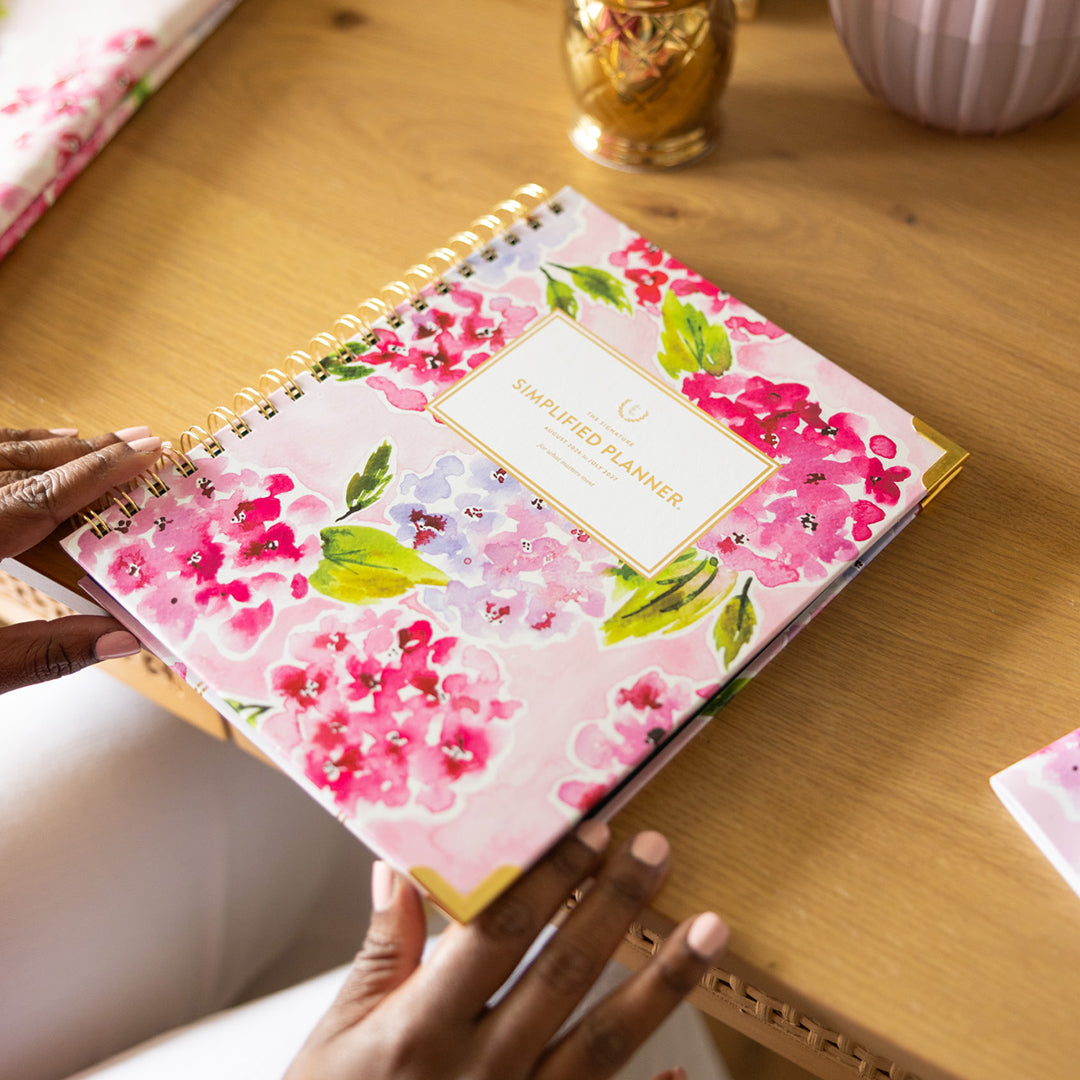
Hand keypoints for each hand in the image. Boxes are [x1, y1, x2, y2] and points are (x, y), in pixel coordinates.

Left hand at [0, 425, 162, 694]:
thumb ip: (52, 651)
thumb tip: (129, 640)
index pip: (41, 495)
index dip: (101, 471)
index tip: (149, 450)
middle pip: (19, 466)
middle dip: (84, 452)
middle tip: (141, 441)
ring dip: (44, 447)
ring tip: (95, 441)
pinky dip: (4, 449)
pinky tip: (27, 447)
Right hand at [286, 826, 727, 1079]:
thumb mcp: (338, 1033)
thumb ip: (381, 952)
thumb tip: (400, 870)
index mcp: (422, 1028)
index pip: (497, 934)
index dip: (547, 881)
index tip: (589, 832)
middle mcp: (479, 1070)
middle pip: (561, 974)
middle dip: (612, 906)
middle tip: (654, 848)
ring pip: (603, 1043)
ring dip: (663, 982)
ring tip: (711, 929)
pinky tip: (696, 1062)